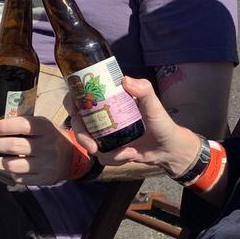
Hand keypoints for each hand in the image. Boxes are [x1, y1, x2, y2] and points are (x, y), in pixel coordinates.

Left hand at [0, 115, 71, 184]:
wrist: (71, 157)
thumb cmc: (46, 136)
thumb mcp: (37, 123)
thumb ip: (12, 117)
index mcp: (45, 127)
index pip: (21, 125)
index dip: (2, 126)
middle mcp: (46, 145)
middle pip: (12, 146)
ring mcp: (45, 164)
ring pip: (11, 164)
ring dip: (1, 159)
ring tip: (0, 155)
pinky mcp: (43, 178)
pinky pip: (18, 177)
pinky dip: (12, 171)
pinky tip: (15, 165)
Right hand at [74, 77, 201, 176]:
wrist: (167, 149)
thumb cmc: (161, 122)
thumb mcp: (154, 105)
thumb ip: (144, 90)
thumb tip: (125, 80)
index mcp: (110, 99)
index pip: (82, 95)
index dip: (72, 100)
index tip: (74, 109)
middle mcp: (103, 114)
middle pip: (78, 122)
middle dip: (82, 136)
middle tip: (92, 147)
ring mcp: (104, 132)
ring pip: (88, 142)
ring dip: (105, 152)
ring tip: (127, 153)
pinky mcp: (108, 149)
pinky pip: (102, 156)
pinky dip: (115, 158)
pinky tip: (131, 155)